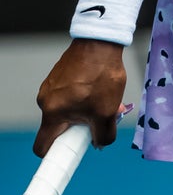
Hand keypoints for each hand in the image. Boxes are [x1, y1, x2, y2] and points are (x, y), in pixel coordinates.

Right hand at [33, 39, 126, 155]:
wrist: (101, 40)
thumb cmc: (101, 76)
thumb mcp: (107, 112)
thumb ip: (103, 135)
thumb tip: (100, 143)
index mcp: (52, 113)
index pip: (42, 146)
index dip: (55, 154)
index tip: (72, 152)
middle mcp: (46, 100)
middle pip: (59, 126)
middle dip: (80, 126)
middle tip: (99, 119)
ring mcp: (52, 85)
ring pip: (68, 108)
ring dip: (85, 108)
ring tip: (105, 98)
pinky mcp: (60, 74)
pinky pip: (69, 93)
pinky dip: (84, 95)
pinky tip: (100, 85)